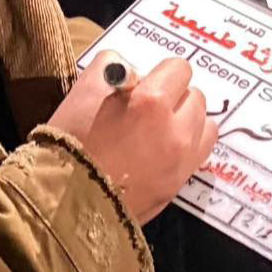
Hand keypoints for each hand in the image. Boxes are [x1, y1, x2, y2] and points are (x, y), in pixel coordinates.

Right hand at [50, 52, 216, 224]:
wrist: (67, 203)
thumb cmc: (70, 145)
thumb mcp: (81, 92)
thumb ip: (112, 68)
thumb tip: (133, 73)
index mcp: (152, 103)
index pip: (178, 68)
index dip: (159, 73)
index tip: (142, 84)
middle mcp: (177, 132)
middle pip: (195, 96)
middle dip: (174, 96)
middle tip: (146, 108)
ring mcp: (182, 161)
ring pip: (204, 124)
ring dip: (186, 121)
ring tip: (159, 129)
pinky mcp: (179, 184)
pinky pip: (200, 153)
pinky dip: (188, 145)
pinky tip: (164, 149)